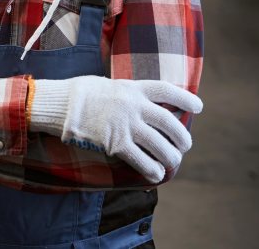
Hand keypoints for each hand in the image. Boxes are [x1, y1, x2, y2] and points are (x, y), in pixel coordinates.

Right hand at [30, 76, 202, 183]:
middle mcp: (135, 106)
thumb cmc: (80, 93)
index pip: (167, 91)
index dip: (186, 99)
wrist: (60, 104)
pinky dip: (152, 170)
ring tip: (172, 162)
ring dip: (171, 158)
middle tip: (184, 145)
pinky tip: (155, 174)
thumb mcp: (108, 84)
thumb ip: (127, 93)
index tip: (198, 106)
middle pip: (171, 124)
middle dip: (182, 138)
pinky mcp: (116, 144)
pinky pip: (142, 161)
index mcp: (133, 88)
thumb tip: (140, 102)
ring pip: (162, 146)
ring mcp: (126, 126)